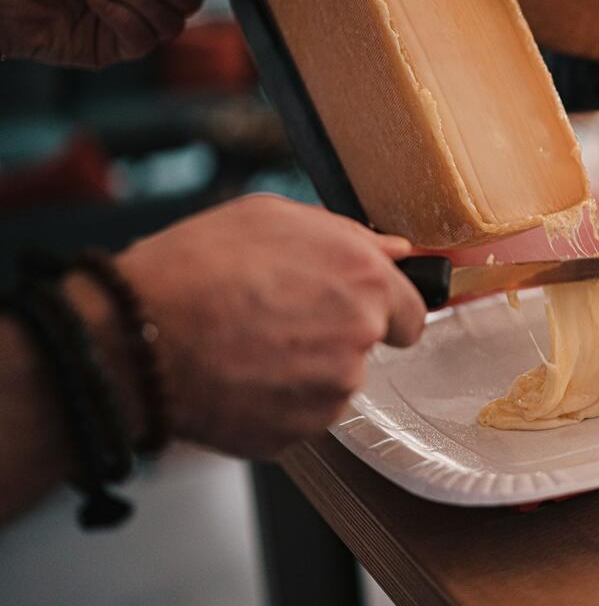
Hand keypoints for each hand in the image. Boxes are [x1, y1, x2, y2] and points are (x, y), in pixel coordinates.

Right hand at [108, 196, 425, 458]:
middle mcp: (358, 337)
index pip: (414, 312)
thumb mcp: (271, 216)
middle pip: (367, 348)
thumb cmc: (195, 268)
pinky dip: (276, 402)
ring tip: (247, 345)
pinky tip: (238, 376)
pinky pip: (298, 416)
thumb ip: (346, 235)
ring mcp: (330, 391)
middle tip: (279, 321)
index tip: (364, 311)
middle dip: (335, 337)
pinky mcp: (297, 431)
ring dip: (303, 371)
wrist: (135, 336)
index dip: (387, 311)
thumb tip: (392, 250)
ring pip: (331, 384)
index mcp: (364, 280)